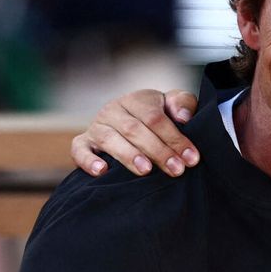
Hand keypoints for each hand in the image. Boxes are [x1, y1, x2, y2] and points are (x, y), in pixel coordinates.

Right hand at [71, 89, 199, 176]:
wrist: (132, 122)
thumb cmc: (159, 116)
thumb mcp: (173, 106)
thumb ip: (183, 104)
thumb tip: (183, 117)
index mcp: (137, 100)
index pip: (155, 118)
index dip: (174, 138)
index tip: (191, 158)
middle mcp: (113, 110)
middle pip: (134, 129)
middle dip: (158, 151)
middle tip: (175, 169)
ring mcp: (96, 126)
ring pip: (109, 139)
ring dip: (128, 155)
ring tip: (145, 170)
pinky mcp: (83, 142)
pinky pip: (79, 150)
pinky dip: (88, 161)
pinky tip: (102, 171)